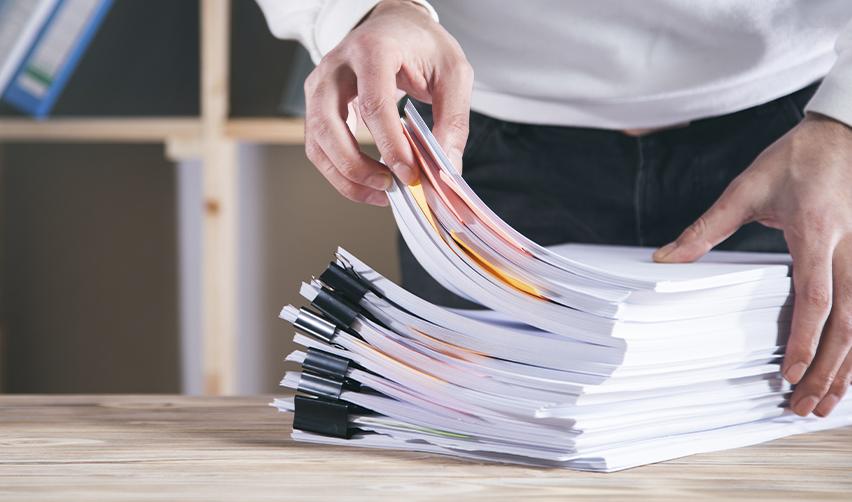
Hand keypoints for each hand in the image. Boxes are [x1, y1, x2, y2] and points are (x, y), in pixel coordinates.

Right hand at [303, 0, 472, 205]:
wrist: (395, 26)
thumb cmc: (423, 45)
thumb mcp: (453, 72)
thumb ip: (452, 119)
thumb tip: (446, 167)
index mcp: (372, 50)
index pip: (373, 104)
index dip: (390, 146)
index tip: (410, 174)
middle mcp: (336, 67)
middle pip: (328, 125)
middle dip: (357, 167)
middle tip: (391, 187)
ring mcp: (319, 86)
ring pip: (316, 142)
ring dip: (345, 177)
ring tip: (382, 192)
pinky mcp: (317, 105)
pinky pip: (319, 148)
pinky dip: (341, 173)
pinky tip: (370, 183)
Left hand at [653, 113, 851, 416]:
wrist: (842, 133)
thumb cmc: (793, 160)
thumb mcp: (744, 189)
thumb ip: (705, 229)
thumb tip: (663, 259)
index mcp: (815, 232)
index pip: (817, 296)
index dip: (807, 339)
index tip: (792, 373)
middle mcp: (851, 248)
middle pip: (850, 322)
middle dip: (828, 369)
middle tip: (803, 405)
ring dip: (849, 367)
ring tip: (824, 403)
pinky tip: (848, 373)